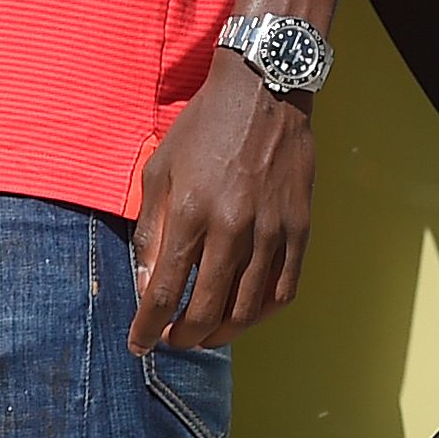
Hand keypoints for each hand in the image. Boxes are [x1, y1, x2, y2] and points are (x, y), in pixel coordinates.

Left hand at [128, 50, 314, 351]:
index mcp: (190, 211)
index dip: (149, 326)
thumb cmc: (203, 129)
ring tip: (205, 334)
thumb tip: (147, 282)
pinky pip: (283, 289)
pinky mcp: (300, 229)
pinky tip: (244, 314)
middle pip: (207, 309)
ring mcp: (272, 231)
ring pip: (247, 308)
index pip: (165, 289)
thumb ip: (152, 229)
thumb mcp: (160, 169)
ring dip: (222, 332)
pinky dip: (261, 313)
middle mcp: (232, 227)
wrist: (263, 92)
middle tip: (173, 341)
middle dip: (185, 337)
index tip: (139, 345)